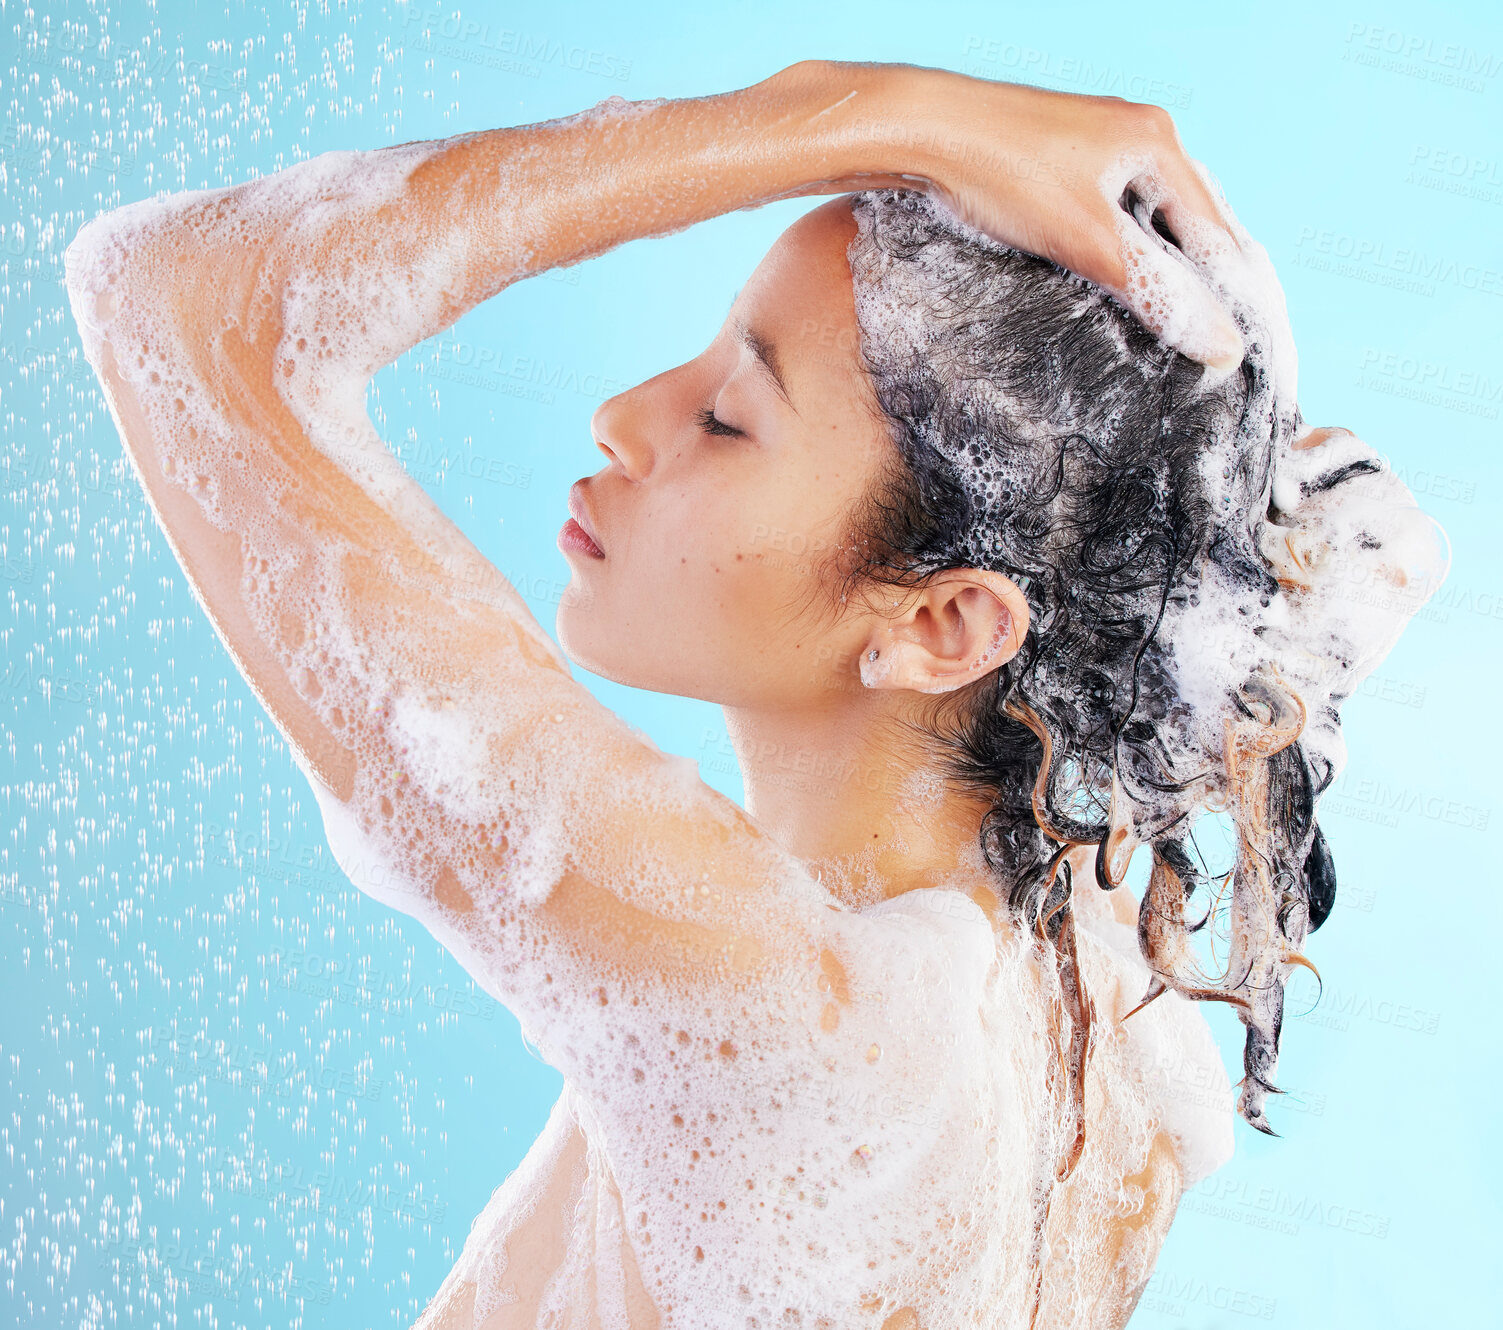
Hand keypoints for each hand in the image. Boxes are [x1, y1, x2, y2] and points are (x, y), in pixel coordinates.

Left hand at [844, 62, 1248, 369]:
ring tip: (1176, 326)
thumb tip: (1222, 345)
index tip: (1240, 352)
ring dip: (1165, 268)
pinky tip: (1117, 283)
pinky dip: (1126, 250)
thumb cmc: (999, 174)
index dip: (1232, 296)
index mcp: (1157, 142)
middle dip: (1205, 282)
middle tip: (1216, 346)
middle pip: (1192, 222)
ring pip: (1152, 218)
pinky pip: (1113, 212)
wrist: (921, 131)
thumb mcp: (1086, 241)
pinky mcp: (1060, 160)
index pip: (1218, 234)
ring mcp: (1098, 143)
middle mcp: (1137, 133)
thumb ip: (1155, 293)